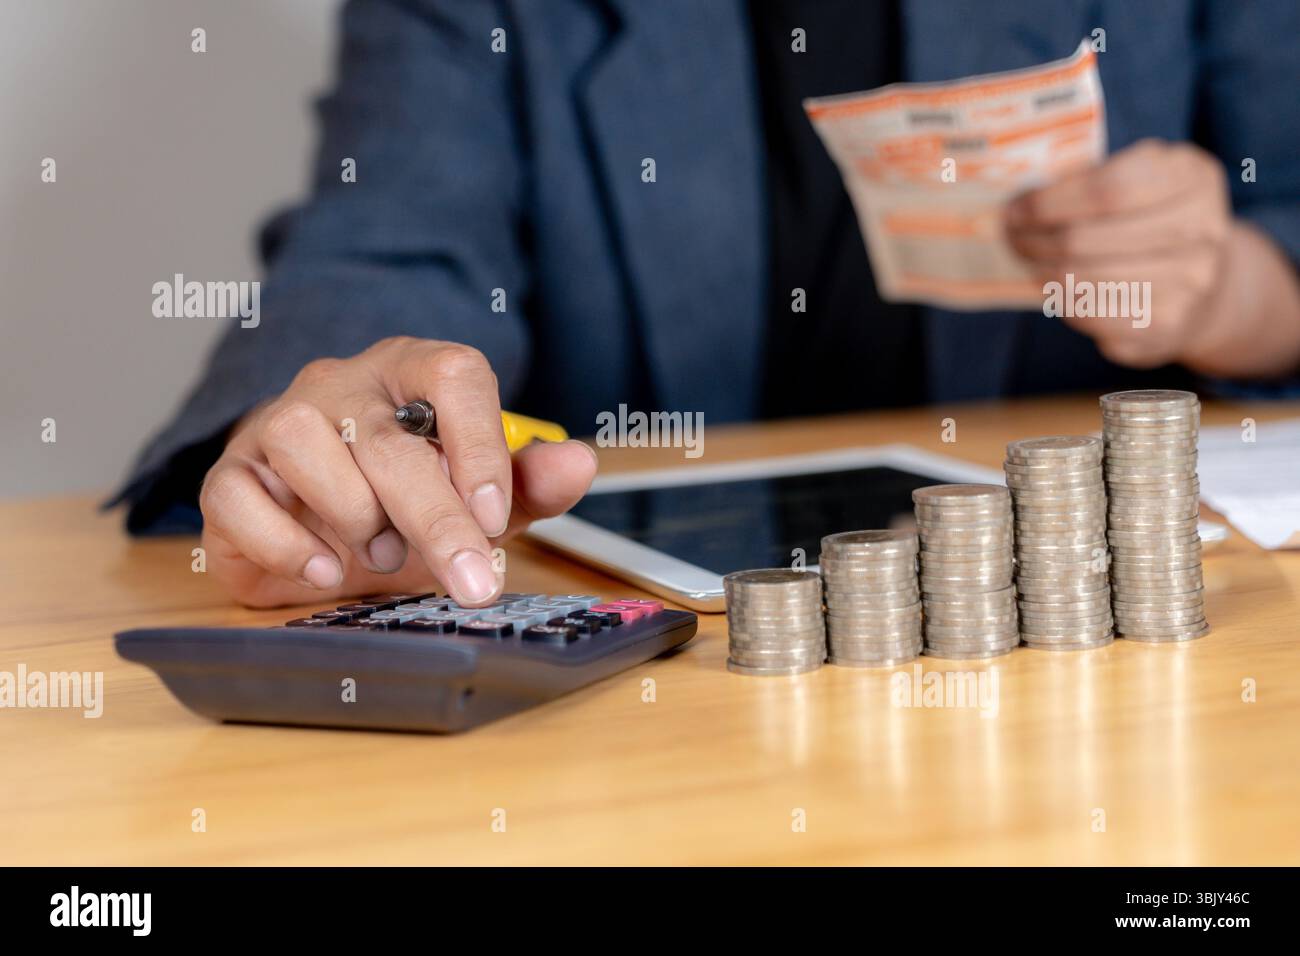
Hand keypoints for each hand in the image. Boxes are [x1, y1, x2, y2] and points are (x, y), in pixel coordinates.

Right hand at [198, 336, 597, 607]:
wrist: (318, 536)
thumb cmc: (401, 505)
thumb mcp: (474, 500)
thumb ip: (526, 484)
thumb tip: (579, 462)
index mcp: (411, 373)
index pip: (452, 373)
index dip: (479, 441)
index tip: (495, 515)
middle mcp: (342, 387)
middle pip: (385, 434)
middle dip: (434, 515)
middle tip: (470, 579)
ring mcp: (278, 424)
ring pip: (301, 437)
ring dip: (353, 511)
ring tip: (382, 553)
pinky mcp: (230, 475)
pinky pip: (237, 493)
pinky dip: (283, 541)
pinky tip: (324, 570)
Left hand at [1006, 139, 1233, 368]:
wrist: (1210, 285)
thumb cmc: (1157, 219)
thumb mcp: (1143, 177)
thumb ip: (1095, 176)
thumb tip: (1024, 201)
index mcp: (1193, 177)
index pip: (1105, 189)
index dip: (1049, 201)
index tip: (1017, 207)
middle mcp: (1202, 229)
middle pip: (1083, 238)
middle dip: (1033, 237)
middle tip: (1011, 235)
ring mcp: (1189, 282)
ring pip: (1079, 278)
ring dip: (1039, 269)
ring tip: (1028, 259)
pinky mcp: (1165, 325)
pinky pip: (1088, 313)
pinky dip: (1060, 299)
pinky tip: (1054, 286)